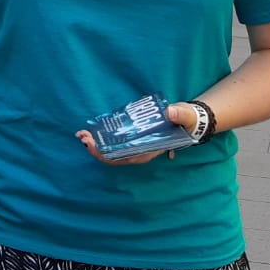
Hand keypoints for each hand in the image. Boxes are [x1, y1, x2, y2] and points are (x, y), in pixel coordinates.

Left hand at [75, 102, 200, 165]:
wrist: (187, 119)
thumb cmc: (186, 120)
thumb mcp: (185, 116)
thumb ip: (179, 114)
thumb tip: (169, 112)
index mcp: (150, 149)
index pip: (127, 157)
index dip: (109, 155)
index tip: (94, 147)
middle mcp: (140, 150)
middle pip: (115, 156)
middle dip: (97, 150)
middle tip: (82, 138)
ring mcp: (135, 144)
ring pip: (112, 150)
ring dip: (96, 144)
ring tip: (81, 134)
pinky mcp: (132, 136)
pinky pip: (115, 140)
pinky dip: (102, 137)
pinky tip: (91, 130)